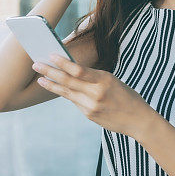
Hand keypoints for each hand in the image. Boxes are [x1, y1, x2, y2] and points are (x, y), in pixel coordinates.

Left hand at [32, 54, 151, 136]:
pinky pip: (74, 101)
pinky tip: (56, 88)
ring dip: (51, 84)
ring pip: (67, 92)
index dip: (63, 63)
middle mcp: (96, 93)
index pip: (79, 70)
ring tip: (40, 78)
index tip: (51, 55)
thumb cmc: (127, 96)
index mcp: (105, 80)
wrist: (138, 120)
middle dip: (50, 72)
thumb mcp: (113, 82)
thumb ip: (94, 78)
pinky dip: (65, 93)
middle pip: (68, 81)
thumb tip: (72, 71)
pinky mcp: (88, 115)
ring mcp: (91, 106)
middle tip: (36, 64)